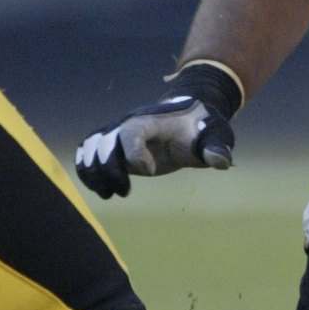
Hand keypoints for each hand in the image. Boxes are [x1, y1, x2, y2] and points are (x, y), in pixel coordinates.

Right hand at [74, 60, 242, 198]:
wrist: (189, 115)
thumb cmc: (200, 127)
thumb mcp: (213, 136)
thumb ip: (215, 148)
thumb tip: (221, 162)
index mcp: (152, 121)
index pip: (131, 133)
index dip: (136, 154)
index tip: (151, 171)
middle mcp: (130, 124)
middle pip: (104, 142)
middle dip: (110, 170)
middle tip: (124, 192)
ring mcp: (120, 134)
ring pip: (91, 146)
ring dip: (93, 172)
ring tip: (109, 194)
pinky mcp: (116, 146)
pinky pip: (89, 152)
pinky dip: (87, 169)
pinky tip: (100, 190)